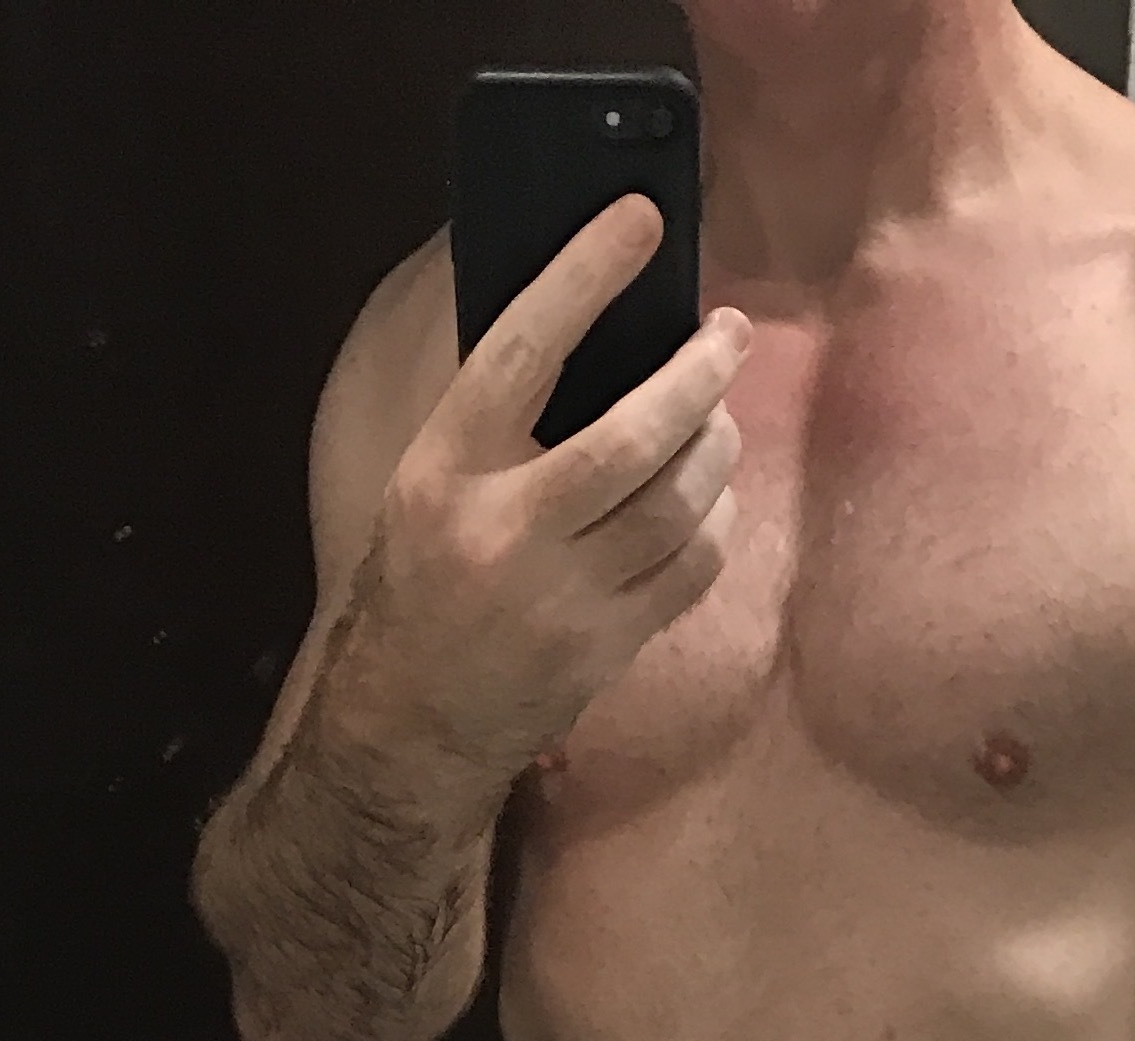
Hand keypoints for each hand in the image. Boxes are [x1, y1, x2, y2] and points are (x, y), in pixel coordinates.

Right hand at [339, 195, 752, 802]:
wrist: (406, 725)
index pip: (523, 350)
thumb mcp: (422, 490)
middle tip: (728, 335)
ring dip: (718, 446)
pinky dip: (716, 522)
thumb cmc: (415, 591)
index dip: (585, 277)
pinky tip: (711, 499)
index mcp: (445, 471)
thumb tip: (585, 336)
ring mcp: (564, 596)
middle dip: (699, 375)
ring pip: (679, 501)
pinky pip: (693, 568)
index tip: (638, 223)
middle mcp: (507, 529)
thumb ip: (493, 424)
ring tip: (720, 416)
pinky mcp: (608, 647)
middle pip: (635, 436)